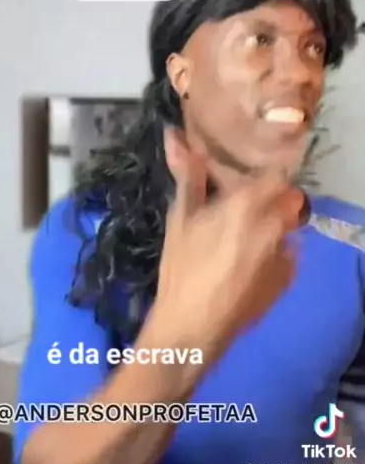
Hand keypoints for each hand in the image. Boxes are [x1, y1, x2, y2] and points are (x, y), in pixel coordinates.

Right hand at [154, 128, 303, 356]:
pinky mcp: (288, 278)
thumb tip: (174, 134)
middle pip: (284, 200)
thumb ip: (187, 174)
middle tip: (236, 212)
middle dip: (265, 202)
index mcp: (248, 205)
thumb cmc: (180, 270)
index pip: (275, 174)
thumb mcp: (180, 218)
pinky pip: (286, 253)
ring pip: (286, 226)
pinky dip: (271, 253)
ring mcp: (286, 253)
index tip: (244, 180)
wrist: (192, 329)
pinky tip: (244, 267)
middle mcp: (275, 225)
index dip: (262, 175)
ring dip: (269, 227)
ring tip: (236, 243)